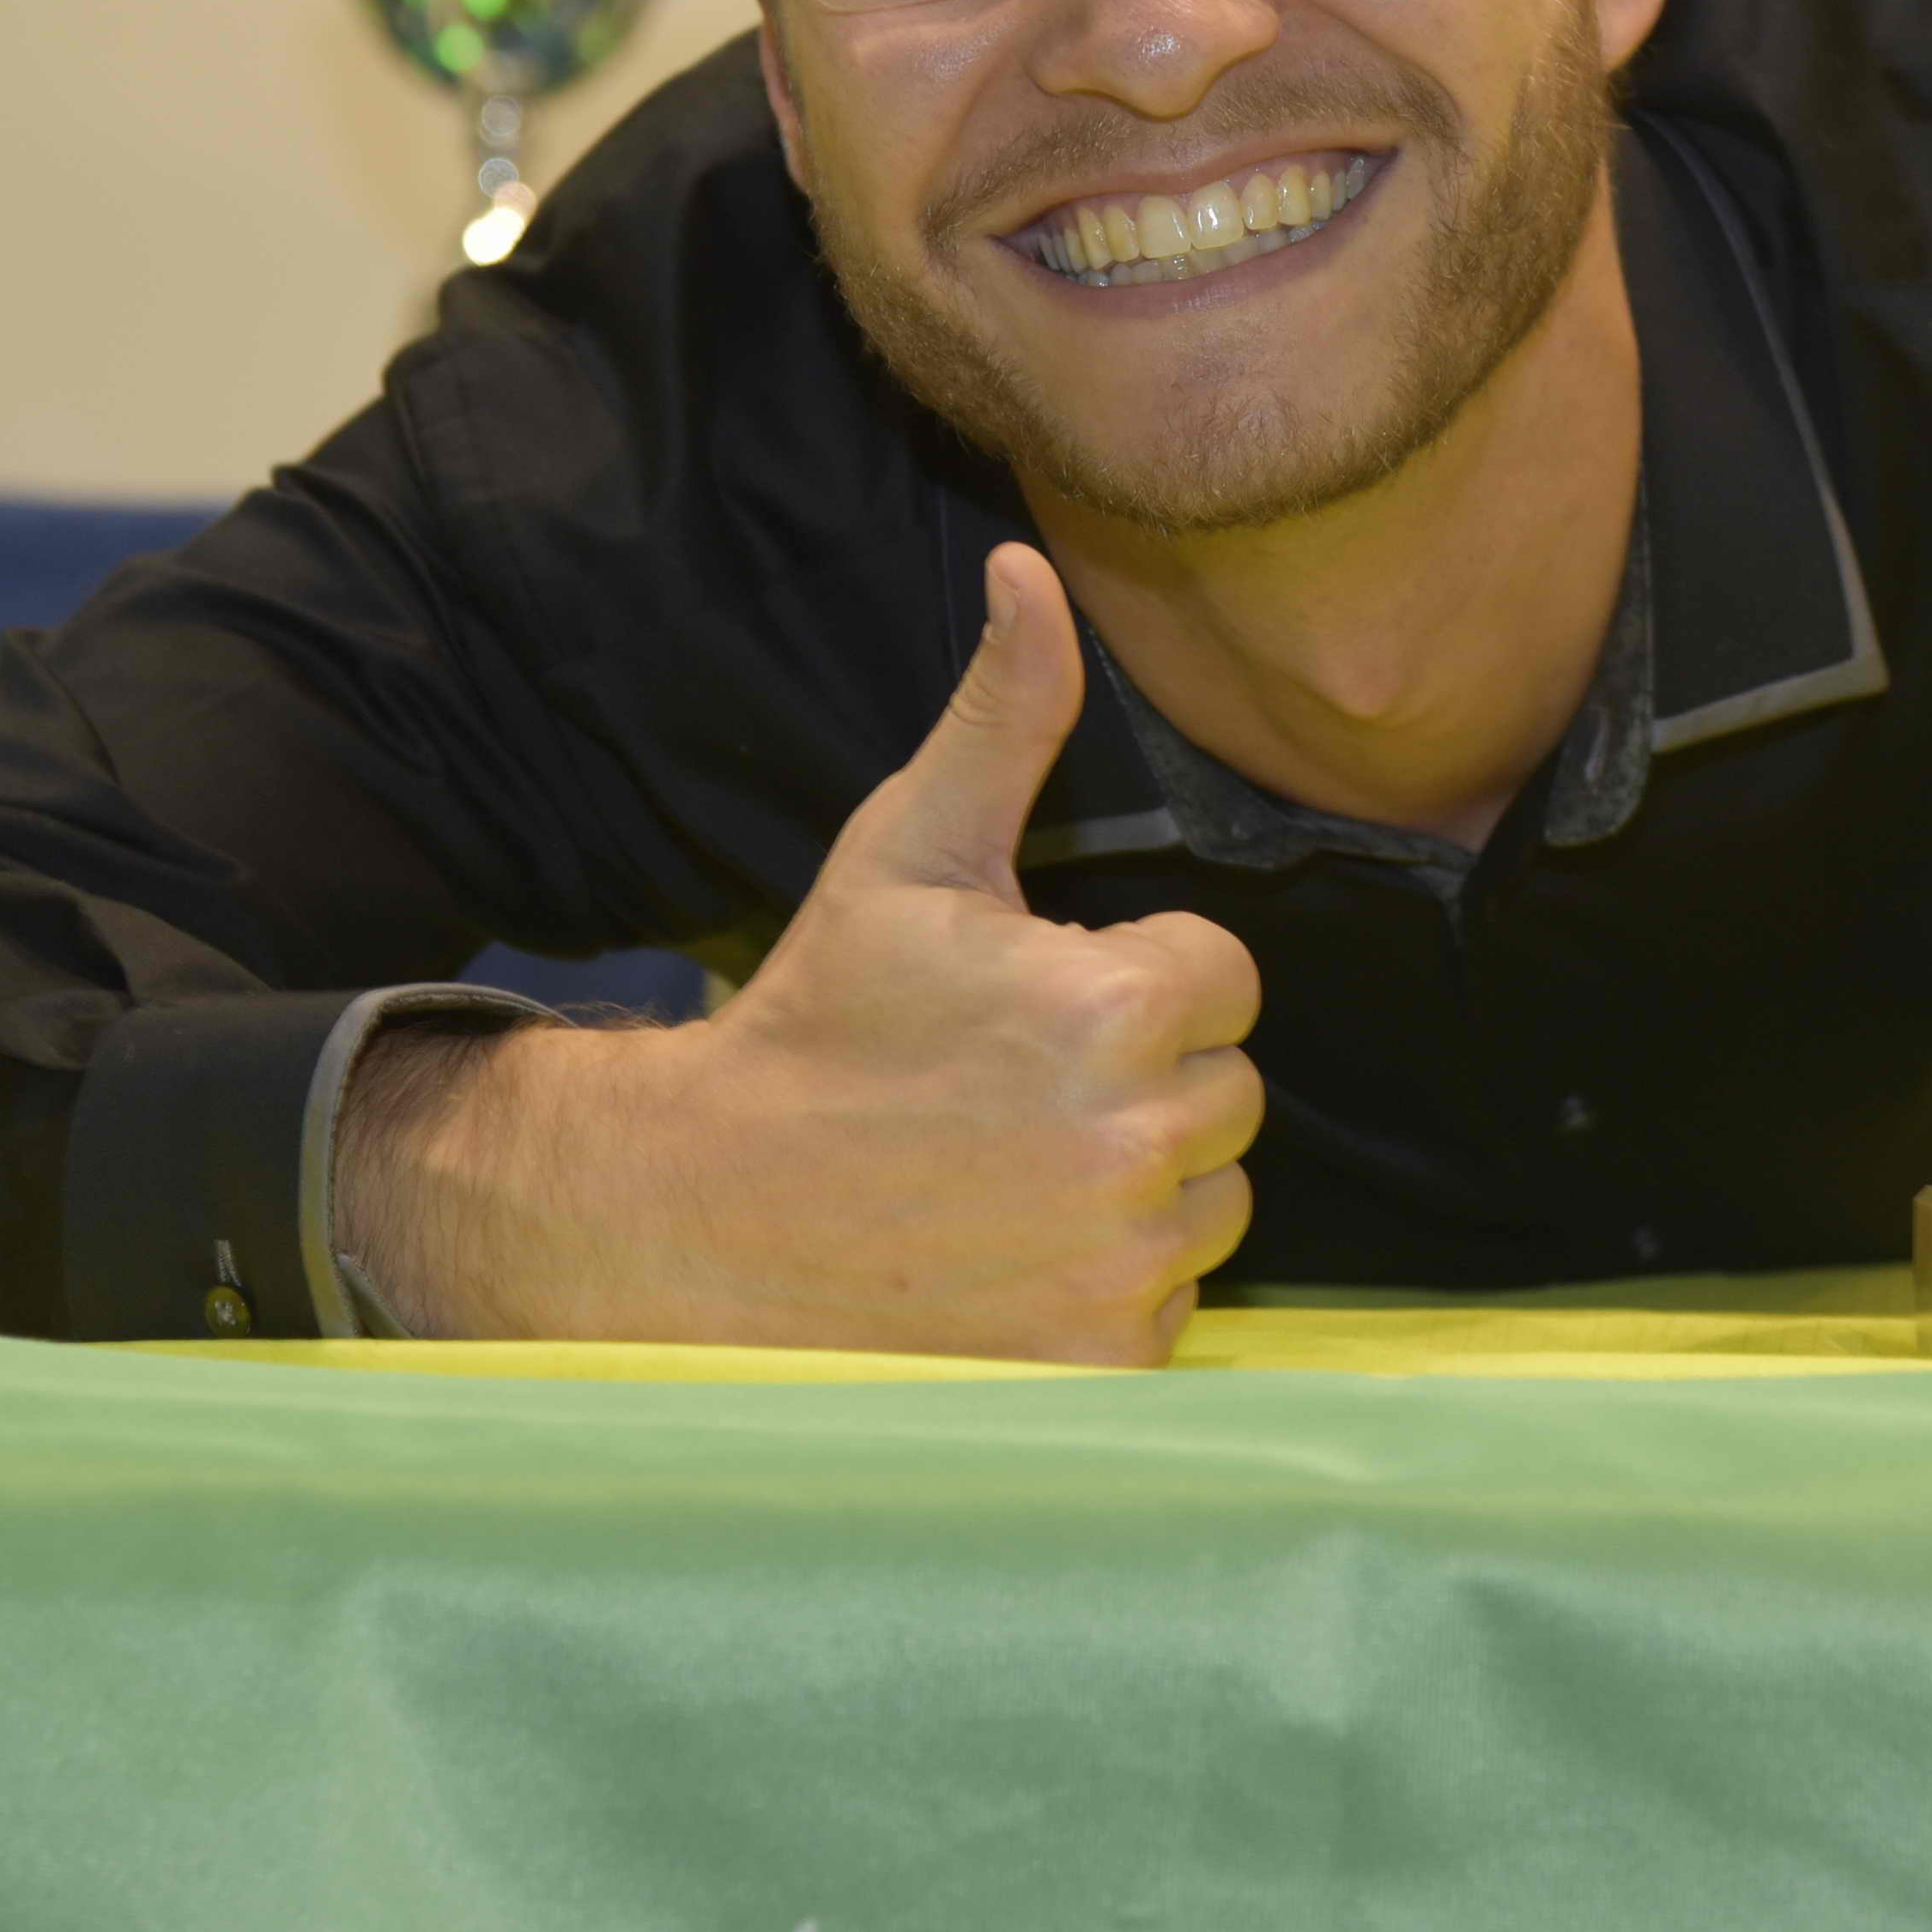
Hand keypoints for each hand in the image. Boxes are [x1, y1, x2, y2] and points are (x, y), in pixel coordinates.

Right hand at [341, 545, 1260, 1359]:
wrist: (701, 1214)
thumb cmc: (817, 1019)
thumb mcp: (906, 853)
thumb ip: (1003, 714)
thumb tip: (1030, 569)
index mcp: (1119, 1007)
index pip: (1223, 975)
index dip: (1136, 975)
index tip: (1038, 998)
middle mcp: (1139, 1142)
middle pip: (1230, 1091)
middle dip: (1145, 1078)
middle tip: (1014, 1085)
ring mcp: (1123, 1264)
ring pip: (1212, 1199)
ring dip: (1138, 1182)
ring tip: (1011, 1166)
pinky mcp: (1104, 1362)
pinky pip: (1170, 1302)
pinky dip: (1108, 1285)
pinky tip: (1008, 1254)